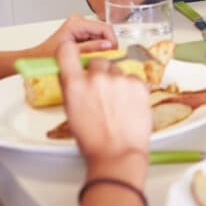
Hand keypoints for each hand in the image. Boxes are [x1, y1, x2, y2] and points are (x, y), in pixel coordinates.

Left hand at [26, 14, 115, 57]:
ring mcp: (81, 25)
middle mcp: (79, 21)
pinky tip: (91, 56)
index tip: (114, 54)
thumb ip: (92, 48)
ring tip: (96, 59)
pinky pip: (97, 39)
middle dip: (107, 45)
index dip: (113, 41)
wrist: (36, 58)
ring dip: (103, 48)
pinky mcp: (82, 31)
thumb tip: (109, 46)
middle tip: (106, 59)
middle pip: (105, 31)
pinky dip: (98, 48)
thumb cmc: (47, 57)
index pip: (105, 28)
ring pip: (102, 36)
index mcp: (77, 23)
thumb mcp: (72, 55)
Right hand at [57, 40, 150, 183]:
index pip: (66, 51)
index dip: (70, 52)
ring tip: (117, 104)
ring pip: (117, 71)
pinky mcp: (139, 85)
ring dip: (116, 81)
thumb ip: (73, 88)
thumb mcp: (71, 111)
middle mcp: (96, 78)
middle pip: (98, 62)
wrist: (118, 154)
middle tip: (102, 93)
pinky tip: (128, 106)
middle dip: (98, 73)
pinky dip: (131, 89)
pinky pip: (133, 79)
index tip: (73, 53)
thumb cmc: (93, 139)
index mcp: (74, 84)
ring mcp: (119, 80)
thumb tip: (73, 73)